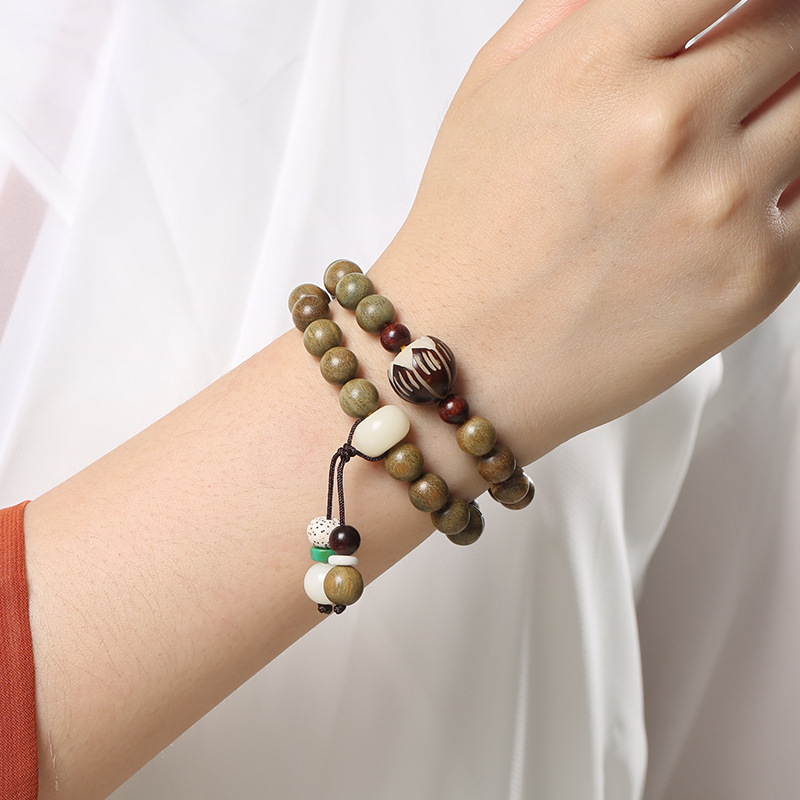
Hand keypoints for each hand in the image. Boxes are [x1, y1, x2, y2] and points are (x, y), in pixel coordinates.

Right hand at [371, 0, 799, 460]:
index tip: (737, 15)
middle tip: (735, 80)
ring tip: (720, 151)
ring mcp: (718, 203)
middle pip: (789, 28)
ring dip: (780, 114)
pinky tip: (725, 207)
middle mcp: (666, 125)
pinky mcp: (753, 277)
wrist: (463, 358)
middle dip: (769, 42)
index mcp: (594, 66)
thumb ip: (569, 8)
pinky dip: (786, 191)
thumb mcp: (489, 90)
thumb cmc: (467, 236)